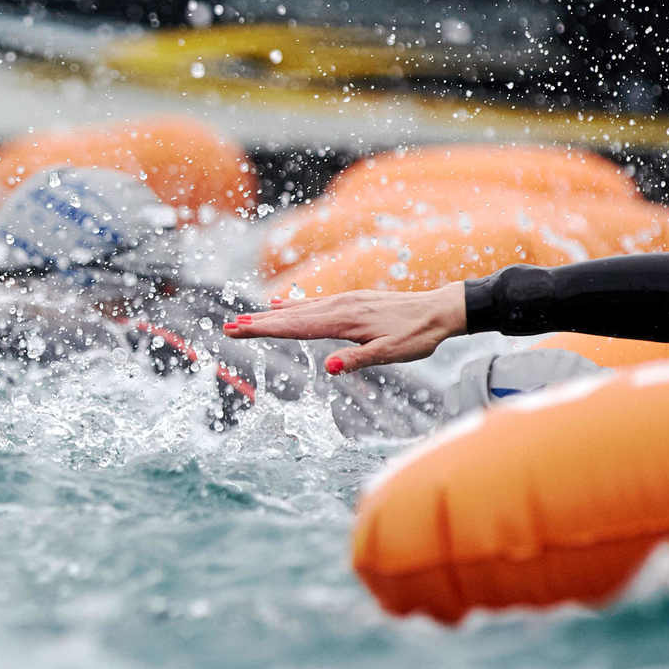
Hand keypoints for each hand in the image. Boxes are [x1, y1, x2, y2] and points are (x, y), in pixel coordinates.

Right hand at [223, 282, 467, 373]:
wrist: (440, 310)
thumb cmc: (418, 336)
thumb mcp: (392, 354)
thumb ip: (359, 360)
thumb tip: (329, 367)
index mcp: (344, 321)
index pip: (296, 327)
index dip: (265, 329)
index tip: (238, 331)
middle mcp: (339, 306)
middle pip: (290, 316)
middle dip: (258, 322)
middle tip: (228, 328)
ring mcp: (344, 301)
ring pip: (299, 308)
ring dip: (270, 315)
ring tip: (245, 319)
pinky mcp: (351, 301)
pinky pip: (313, 303)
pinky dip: (292, 305)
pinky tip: (280, 305)